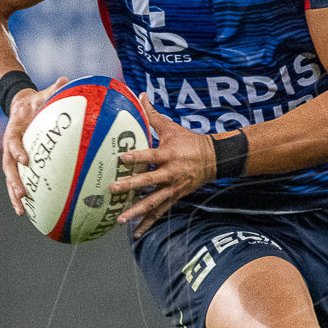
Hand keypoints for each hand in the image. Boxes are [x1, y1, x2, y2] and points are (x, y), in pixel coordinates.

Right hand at [0, 75, 66, 214]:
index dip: (17, 150)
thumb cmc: (36, 101)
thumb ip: (53, 89)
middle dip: (14, 181)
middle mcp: (10, 146)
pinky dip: (21, 196)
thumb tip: (66, 79)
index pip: (13, 140)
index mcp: (14, 129)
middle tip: (22, 193)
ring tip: (22, 211)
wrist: (21, 106)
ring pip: (10, 178)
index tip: (25, 159)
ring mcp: (12, 156)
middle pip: (8, 166)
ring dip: (15, 195)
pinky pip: (19, 181)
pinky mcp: (17, 164)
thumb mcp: (43, 94)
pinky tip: (29, 211)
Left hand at [112, 105, 216, 231]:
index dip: (138, 157)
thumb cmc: (188, 141)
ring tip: (121, 219)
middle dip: (131, 186)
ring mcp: (173, 188)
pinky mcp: (175, 197)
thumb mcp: (171, 127)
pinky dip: (148, 222)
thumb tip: (140, 94)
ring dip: (137, 211)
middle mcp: (171, 173)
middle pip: (149, 181)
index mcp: (169, 154)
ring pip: (153, 201)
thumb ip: (152, 115)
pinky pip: (160, 212)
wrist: (214, 159)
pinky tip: (136, 232)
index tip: (123, 158)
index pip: (151, 155)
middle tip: (113, 189)